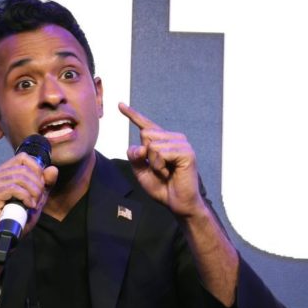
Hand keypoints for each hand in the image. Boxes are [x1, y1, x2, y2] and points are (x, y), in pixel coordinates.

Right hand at [0, 153, 57, 298]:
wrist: (5, 239)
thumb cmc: (18, 219)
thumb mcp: (37, 198)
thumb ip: (45, 184)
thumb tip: (53, 169)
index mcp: (0, 172)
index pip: (23, 158)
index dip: (37, 170)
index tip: (41, 186)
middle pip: (23, 168)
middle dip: (37, 184)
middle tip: (38, 199)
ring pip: (20, 178)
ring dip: (33, 192)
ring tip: (34, 204)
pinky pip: (13, 188)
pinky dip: (26, 197)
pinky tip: (29, 206)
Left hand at [119, 102, 203, 217]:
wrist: (177, 203)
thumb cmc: (162, 187)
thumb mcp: (141, 171)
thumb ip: (135, 156)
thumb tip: (141, 146)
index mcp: (163, 141)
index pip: (146, 125)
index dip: (132, 114)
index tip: (120, 105)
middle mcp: (174, 138)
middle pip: (146, 134)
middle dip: (145, 155)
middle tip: (159, 170)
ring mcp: (182, 144)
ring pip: (152, 144)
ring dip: (154, 164)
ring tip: (166, 172)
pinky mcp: (187, 152)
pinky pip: (161, 153)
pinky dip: (160, 166)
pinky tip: (169, 173)